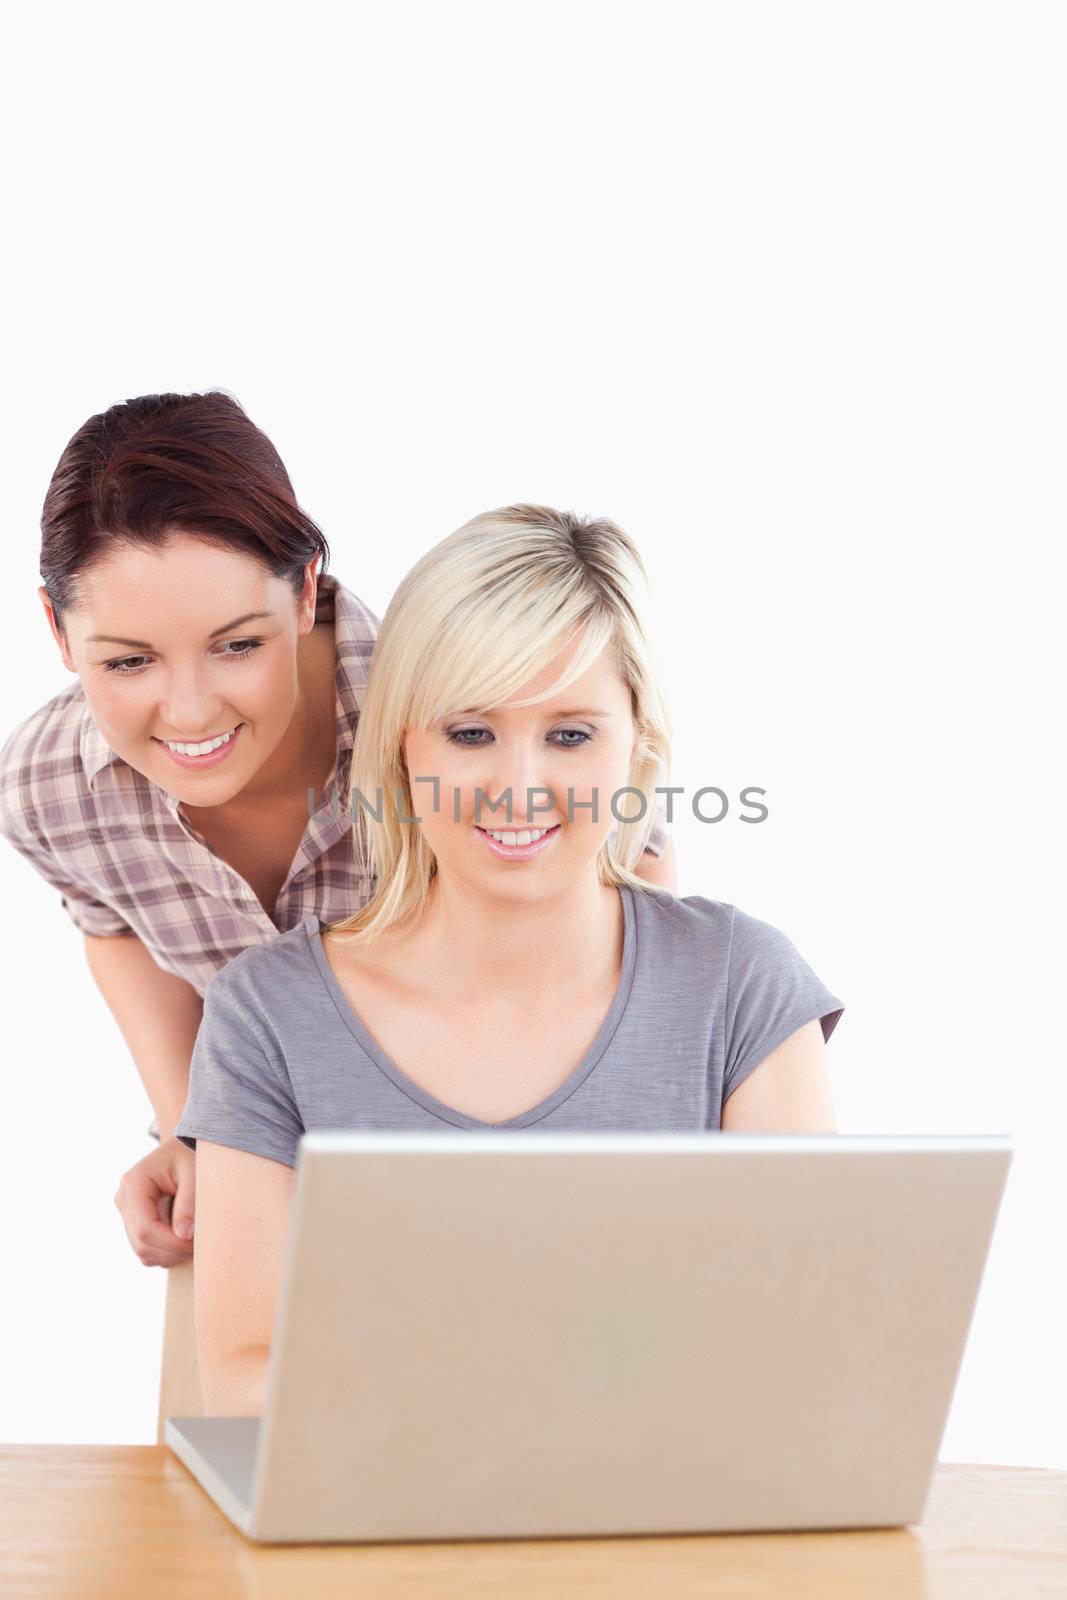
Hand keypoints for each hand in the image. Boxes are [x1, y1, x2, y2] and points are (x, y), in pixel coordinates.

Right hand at [114, 1135, 195, 1267]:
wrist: (182, 1149)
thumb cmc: (189, 1155)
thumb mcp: (194, 1172)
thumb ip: (189, 1201)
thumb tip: (184, 1235)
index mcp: (134, 1183)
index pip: (145, 1227)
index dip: (170, 1243)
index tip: (195, 1243)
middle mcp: (124, 1198)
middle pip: (141, 1243)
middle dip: (171, 1251)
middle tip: (199, 1244)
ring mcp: (126, 1212)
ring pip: (143, 1251)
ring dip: (169, 1254)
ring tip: (193, 1241)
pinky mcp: (134, 1221)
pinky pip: (147, 1248)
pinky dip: (166, 1251)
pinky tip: (183, 1239)